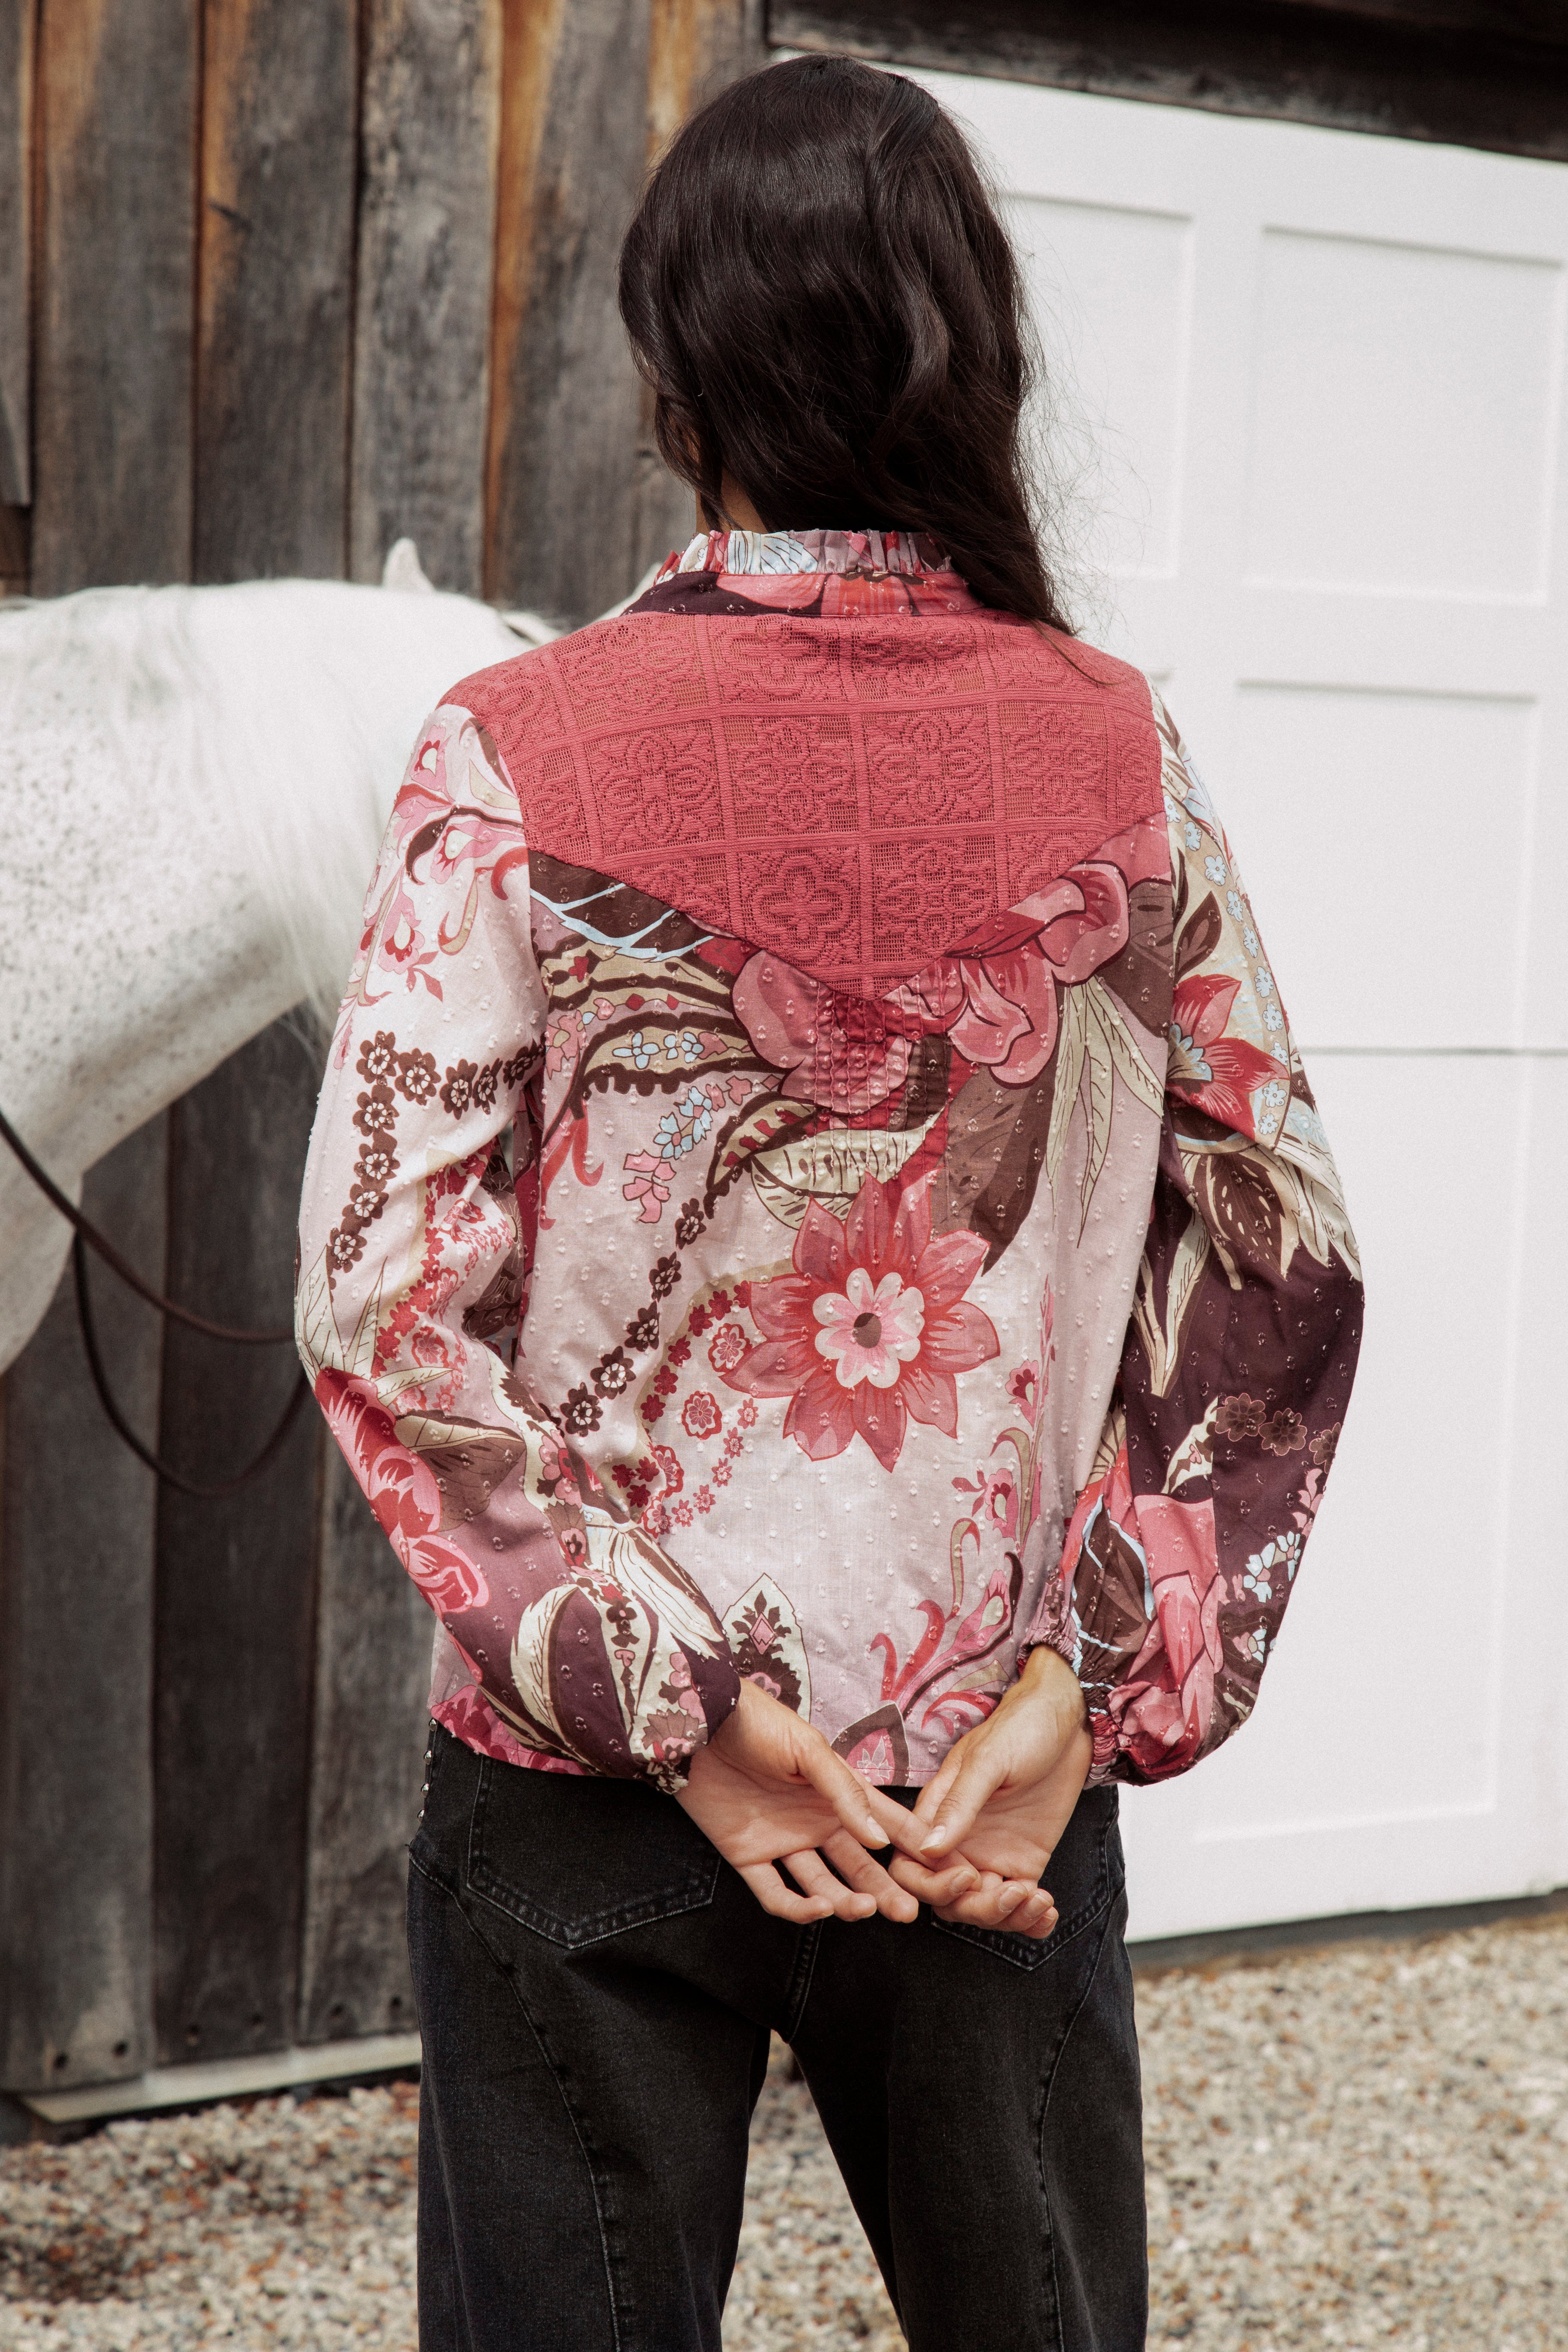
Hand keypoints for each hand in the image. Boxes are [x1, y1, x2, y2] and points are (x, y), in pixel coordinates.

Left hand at [676, 1679, 980, 1925]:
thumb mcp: (809, 1750)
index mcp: (835, 1792)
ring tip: (862, 1909)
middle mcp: (814, 1820)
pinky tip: (817, 1909)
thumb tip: (880, 1839)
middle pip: (857, 1863)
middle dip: (885, 1889)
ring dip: (846, 1900)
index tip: (943, 1869)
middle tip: (907, 1912)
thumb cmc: (756, 1723)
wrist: (696, 1724)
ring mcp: (782, 1840)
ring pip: (823, 1883)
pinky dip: (797, 1907)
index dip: (910, 1845)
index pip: (882, 1822)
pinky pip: (775, 1892)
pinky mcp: (747, 1855)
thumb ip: (844, 1794)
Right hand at [888, 1647, 1092, 1940]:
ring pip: (983, 1908)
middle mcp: (960, 1840)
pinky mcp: (1024, 1861)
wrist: (1069, 1719)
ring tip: (1037, 1900)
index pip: (912, 1866)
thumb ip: (959, 1804)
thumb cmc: (1020, 1727)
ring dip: (1007, 1917)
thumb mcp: (988, 1761)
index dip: (933, 1885)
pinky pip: (1018, 1904)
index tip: (969, 1875)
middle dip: (977, 1907)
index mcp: (937, 1813)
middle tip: (1011, 1893)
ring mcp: (992, 1854)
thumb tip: (929, 1848)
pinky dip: (1031, 1920)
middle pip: (949, 1898)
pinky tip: (1047, 1914)